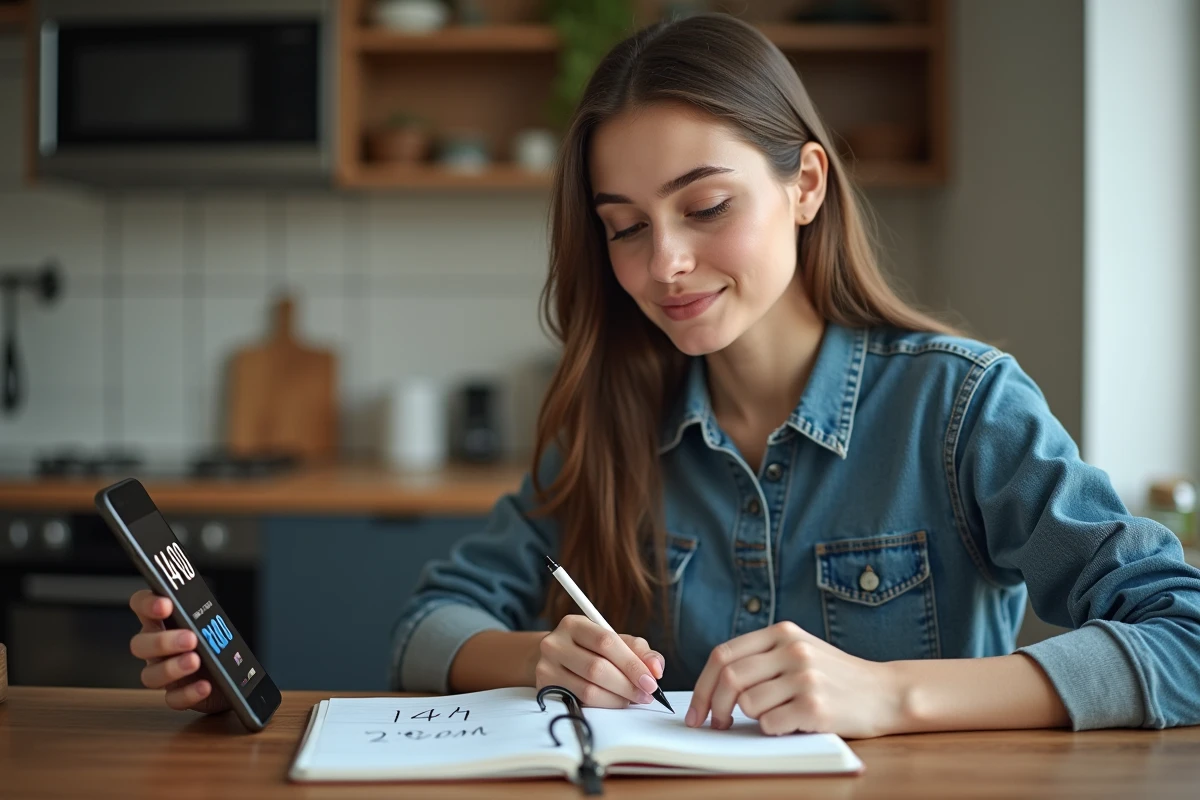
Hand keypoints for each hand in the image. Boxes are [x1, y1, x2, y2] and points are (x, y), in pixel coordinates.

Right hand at [128, 589, 229, 714]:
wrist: (238, 676)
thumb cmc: (219, 643)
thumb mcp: (212, 622)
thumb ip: (201, 613)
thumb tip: (201, 602)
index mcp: (162, 623)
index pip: (142, 606)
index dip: (147, 603)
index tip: (165, 604)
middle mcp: (157, 649)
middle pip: (140, 645)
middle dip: (162, 641)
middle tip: (190, 638)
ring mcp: (164, 674)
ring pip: (150, 675)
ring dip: (172, 668)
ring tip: (195, 661)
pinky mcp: (177, 695)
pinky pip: (173, 698)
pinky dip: (188, 693)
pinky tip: (204, 686)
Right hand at [535, 614, 664, 707]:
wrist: (555, 660)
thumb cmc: (590, 649)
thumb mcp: (614, 641)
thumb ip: (639, 651)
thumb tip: (656, 668)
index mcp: (574, 624)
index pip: (606, 642)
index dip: (632, 664)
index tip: (652, 681)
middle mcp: (555, 643)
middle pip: (597, 668)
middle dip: (628, 685)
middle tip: (646, 694)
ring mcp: (546, 667)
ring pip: (588, 690)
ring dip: (618, 699)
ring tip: (633, 699)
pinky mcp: (544, 689)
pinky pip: (580, 702)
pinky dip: (604, 705)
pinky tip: (615, 701)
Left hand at [685, 621, 902, 738]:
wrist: (887, 692)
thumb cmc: (836, 677)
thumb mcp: (800, 651)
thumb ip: (762, 658)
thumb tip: (712, 687)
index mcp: (782, 632)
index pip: (723, 655)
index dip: (702, 686)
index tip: (696, 711)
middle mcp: (792, 649)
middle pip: (729, 679)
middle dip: (715, 708)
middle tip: (717, 725)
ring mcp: (805, 677)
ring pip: (748, 703)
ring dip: (751, 719)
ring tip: (775, 717)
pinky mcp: (816, 706)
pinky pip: (771, 724)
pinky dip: (773, 730)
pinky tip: (793, 724)